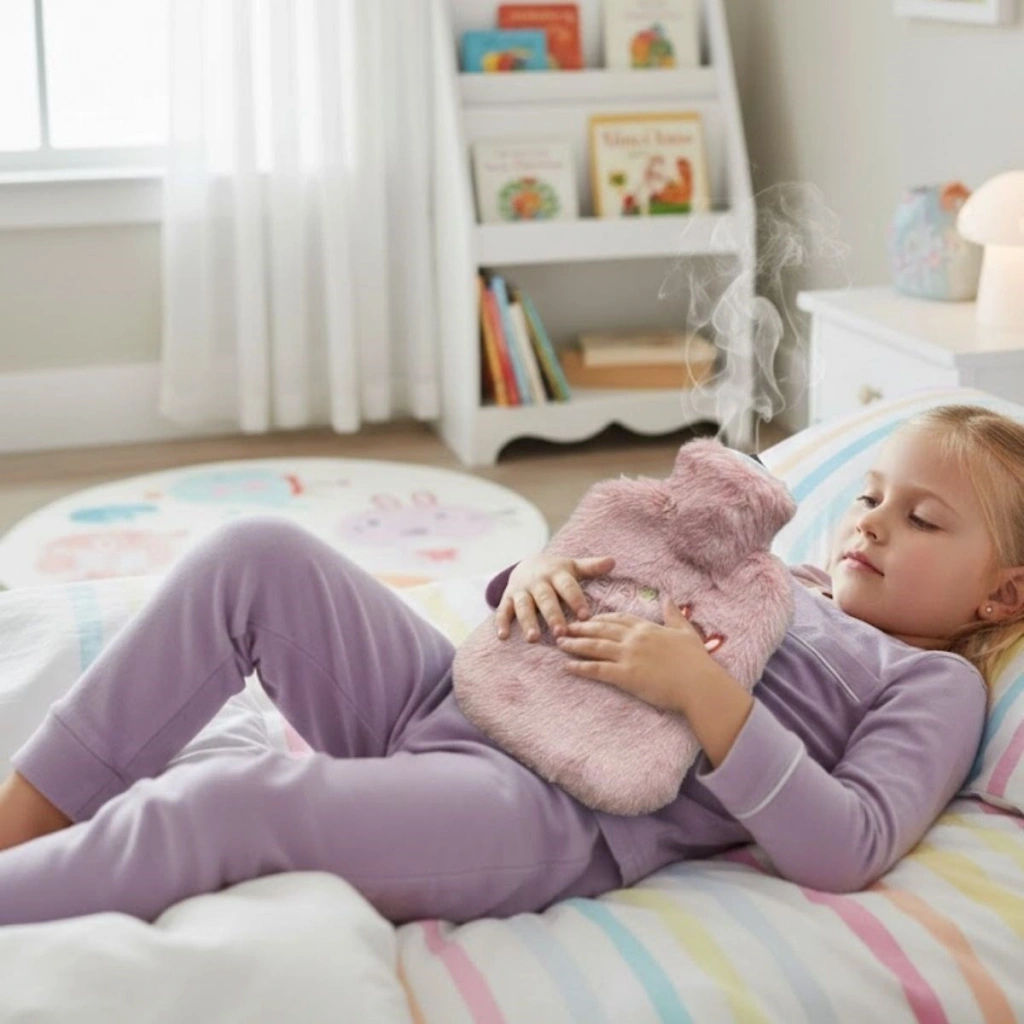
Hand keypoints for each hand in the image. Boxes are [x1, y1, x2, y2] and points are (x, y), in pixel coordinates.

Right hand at [494, 553, 615, 641]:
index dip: (575, 600)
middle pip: (545, 598)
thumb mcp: (572, 566)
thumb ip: (591, 567)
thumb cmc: (556, 572)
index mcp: (556, 573)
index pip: (567, 586)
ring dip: (527, 622)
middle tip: (560, 632)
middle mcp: (537, 582)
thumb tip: (613, 561)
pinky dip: (501, 623)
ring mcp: (521, 590)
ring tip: (533, 639)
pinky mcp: (507, 599)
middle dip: (552, 615)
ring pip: (524, 606)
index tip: (585, 616)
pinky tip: (503, 637)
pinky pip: (503, 611)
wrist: (527, 564)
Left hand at [555, 598, 717, 712]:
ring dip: (575, 644)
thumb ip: (673, 614)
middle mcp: (634, 638)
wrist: (699, 684)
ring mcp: (628, 656)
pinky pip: (597, 669)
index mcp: (647, 627)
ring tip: (560, 643)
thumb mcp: (685, 631)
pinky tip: (567, 666)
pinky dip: (580, 667)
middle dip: (580, 628)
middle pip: (600, 629)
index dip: (600, 618)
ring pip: (594, 646)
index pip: (618, 618)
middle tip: (564, 627)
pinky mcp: (626, 675)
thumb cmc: (696, 660)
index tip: (587, 618)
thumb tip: (668, 598)